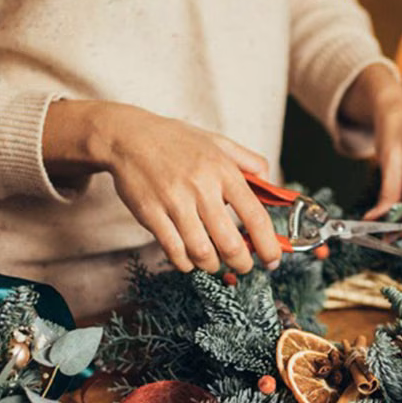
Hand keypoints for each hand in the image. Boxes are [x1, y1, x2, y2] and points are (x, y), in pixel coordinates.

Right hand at [43, 101, 282, 274]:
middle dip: (242, 264)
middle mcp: (201, 187)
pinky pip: (174, 251)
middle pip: (231, 244)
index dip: (268, 246)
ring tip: (215, 263)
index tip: (273, 260)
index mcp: (223, 171)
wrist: (128, 136)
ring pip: (202, 253)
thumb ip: (250, 162)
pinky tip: (190, 260)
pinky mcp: (151, 214)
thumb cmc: (177, 141)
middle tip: (244, 266)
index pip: (256, 217)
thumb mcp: (219, 142)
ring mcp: (174, 202)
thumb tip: (272, 187)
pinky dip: (186, 263)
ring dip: (213, 267)